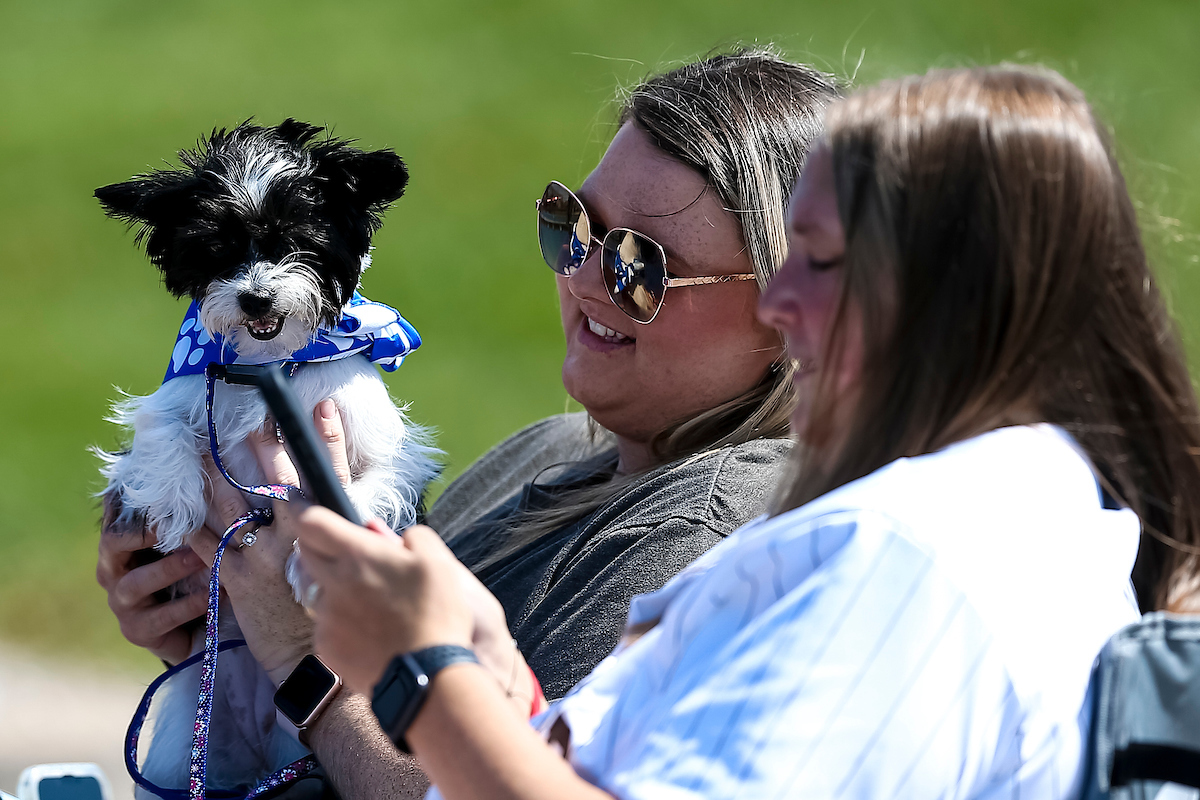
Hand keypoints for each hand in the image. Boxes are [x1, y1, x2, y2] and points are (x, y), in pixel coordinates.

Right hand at [96, 497, 206, 664]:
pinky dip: (189, 604)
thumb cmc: (187, 574)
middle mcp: (113, 571)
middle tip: (180, 523)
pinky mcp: (138, 631)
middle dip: (144, 532)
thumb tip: (200, 462)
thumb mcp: (184, 543)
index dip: (135, 501)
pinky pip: (161, 617)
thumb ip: (183, 515)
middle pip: (113, 543)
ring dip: (170, 568)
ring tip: (201, 557)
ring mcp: (122, 604)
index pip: (117, 514)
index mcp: (121, 545)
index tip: (166, 490)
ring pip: (136, 583)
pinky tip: (214, 594)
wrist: (189, 629)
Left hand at [191, 398, 351, 684]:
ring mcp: (262, 557)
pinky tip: (174, 507)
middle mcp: (296, 537)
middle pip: (277, 480)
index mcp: (332, 531)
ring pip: (233, 505)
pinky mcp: (234, 580)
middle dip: (264, 445)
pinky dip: (189, 524)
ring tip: (199, 450)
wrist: (318, 668)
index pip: (330, 474)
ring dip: (215, 475)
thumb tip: (369, 521)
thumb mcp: (365, 575)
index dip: (326, 438)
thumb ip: (364, 540)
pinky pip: (206, 544)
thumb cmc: (347, 620)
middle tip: (251, 416)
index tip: (320, 406)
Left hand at [298, 512, 474, 694]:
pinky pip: (326, 626)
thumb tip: (397, 538)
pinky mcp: (326, 647)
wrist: (427, 677)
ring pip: (318, 592)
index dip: (317, 516)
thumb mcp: (440, 562)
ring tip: (372, 607)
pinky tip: (370, 634)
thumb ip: (415, 537)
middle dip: (323, 550)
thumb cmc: (437, 614)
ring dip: (337, 591)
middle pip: (305, 553)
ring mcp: (325, 617)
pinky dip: (342, 625)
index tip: (329, 522)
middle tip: (355, 562)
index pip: (312, 522)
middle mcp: (333, 583)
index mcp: (358, 555)